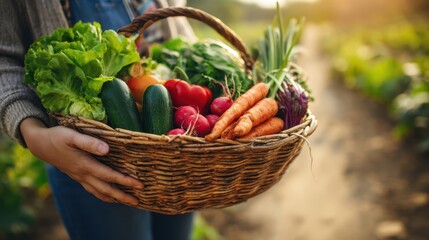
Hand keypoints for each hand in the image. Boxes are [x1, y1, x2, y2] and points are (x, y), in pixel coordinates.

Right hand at [20, 118, 142, 205]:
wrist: (39, 144)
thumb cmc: (57, 137)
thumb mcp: (71, 136)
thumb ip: (89, 143)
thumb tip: (107, 149)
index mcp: (85, 165)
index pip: (109, 176)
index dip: (125, 181)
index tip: (139, 184)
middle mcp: (83, 174)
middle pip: (106, 189)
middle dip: (123, 196)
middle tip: (138, 201)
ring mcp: (79, 177)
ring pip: (99, 192)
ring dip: (114, 198)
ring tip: (127, 202)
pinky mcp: (77, 176)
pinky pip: (92, 190)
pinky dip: (102, 195)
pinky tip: (108, 196)